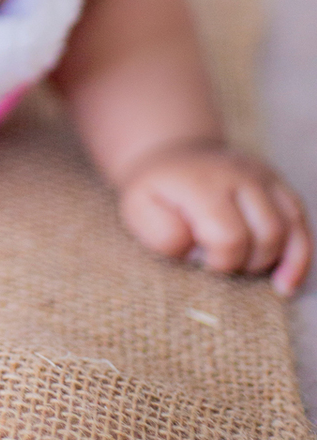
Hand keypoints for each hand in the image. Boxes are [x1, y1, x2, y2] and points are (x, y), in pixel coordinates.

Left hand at [118, 141, 310, 295]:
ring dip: (271, 260)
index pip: (230, 236)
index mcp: (204, 182)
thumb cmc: (157, 192)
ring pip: (290, 230)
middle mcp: (240, 174)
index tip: (199, 261)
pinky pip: (301, 223)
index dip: (218, 262)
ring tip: (248, 273)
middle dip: (246, 263)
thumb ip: (161, 233)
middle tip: (218, 262)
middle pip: (267, 235)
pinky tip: (285, 283)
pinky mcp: (278, 185)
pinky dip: (299, 257)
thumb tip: (194, 250)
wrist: (173, 156)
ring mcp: (263, 177)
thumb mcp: (139, 209)